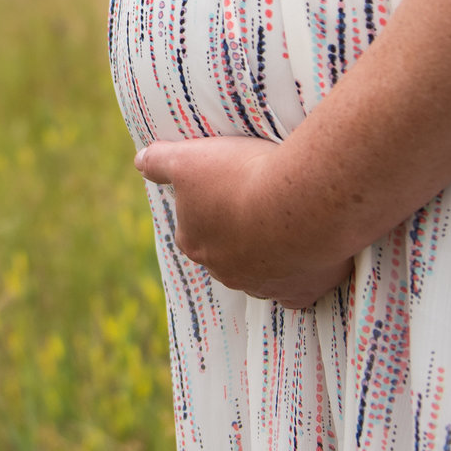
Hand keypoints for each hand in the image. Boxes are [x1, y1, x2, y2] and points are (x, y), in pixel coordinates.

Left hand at [134, 137, 353, 308]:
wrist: (302, 201)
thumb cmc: (242, 177)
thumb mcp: (189, 158)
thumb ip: (160, 160)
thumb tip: (140, 161)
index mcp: (195, 243)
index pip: (196, 225)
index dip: (213, 203)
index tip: (234, 183)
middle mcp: (224, 273)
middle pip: (230, 249)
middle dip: (243, 229)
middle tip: (265, 197)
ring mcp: (263, 287)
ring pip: (264, 269)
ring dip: (274, 249)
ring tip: (291, 217)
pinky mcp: (299, 293)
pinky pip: (298, 288)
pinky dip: (303, 273)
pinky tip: (310, 250)